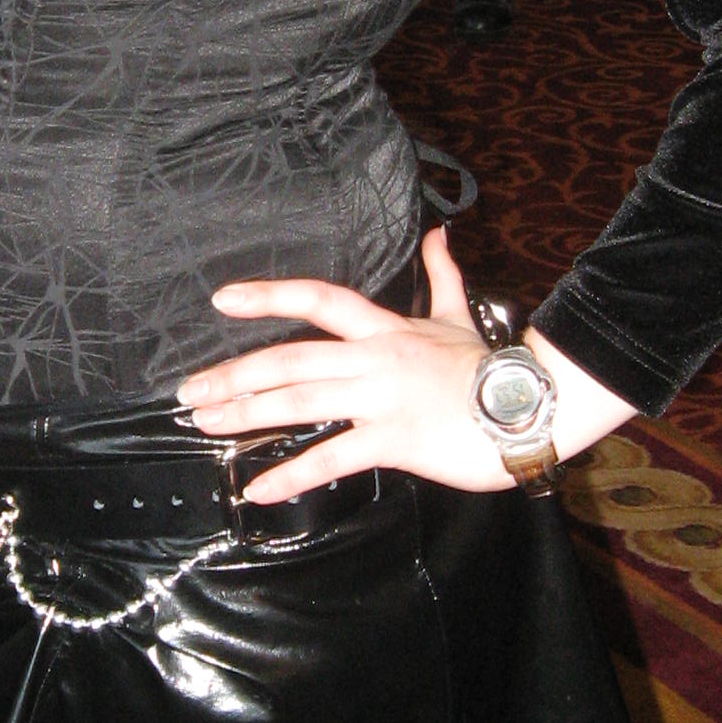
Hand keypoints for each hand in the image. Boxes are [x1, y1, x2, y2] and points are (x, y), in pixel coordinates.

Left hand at [179, 228, 632, 503]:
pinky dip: (291, 474)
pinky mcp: (395, 438)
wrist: (532, 406)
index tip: (222, 299)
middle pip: (290, 358)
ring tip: (204, 425)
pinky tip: (258, 489)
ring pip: (299, 400)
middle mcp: (375, 357)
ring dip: (245, 414)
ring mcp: (382, 397)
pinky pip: (332, 458)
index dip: (269, 295)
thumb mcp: (459, 316)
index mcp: (385, 327)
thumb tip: (439, 233)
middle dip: (234, 373)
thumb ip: (442, 274)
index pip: (320, 299)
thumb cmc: (493, 368)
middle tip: (189, 389)